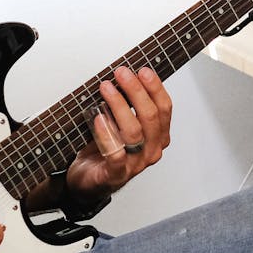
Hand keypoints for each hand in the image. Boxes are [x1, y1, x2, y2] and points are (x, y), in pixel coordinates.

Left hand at [64, 66, 171, 202]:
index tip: (142, 70)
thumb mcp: (122, 124)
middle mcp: (151, 150)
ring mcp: (135, 164)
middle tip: (121, 73)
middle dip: (136, 91)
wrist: (87, 181)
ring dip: (119, 106)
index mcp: (157, 136)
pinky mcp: (116, 174)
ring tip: (106, 88)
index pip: (164, 108)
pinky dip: (107, 133)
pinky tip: (98, 118)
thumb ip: (127, 105)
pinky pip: (115, 153)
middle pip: (151, 117)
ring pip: (134, 132)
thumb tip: (123, 76)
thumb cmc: (105, 150)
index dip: (155, 88)